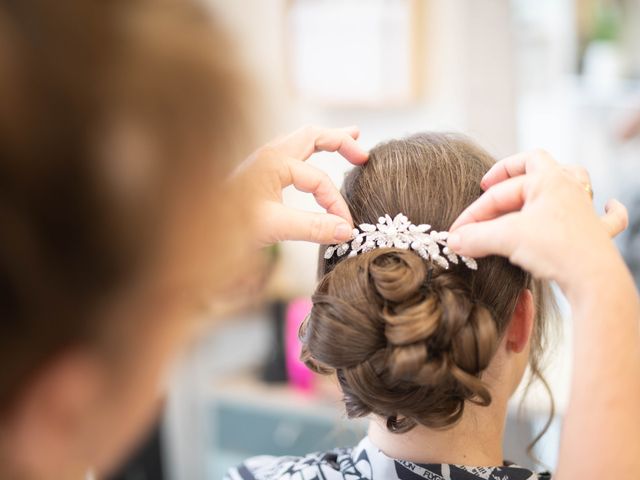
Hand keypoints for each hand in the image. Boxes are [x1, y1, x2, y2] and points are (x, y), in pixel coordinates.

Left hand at [239, 126, 367, 245]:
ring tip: (350, 136)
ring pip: (302, 141)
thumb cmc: (227, 225)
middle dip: (340, 142)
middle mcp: (270, 155)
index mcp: (274, 161)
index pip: (319, 179)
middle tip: (363, 155)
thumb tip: (346, 231)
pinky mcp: (260, 174)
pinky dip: (311, 152)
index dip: (336, 203)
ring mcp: (264, 162)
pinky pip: (293, 154)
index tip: (345, 228)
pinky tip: (315, 157)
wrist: (195, 230)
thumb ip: (312, 228)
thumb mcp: (274, 226)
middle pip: (313, 136)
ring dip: (326, 141)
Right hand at [448, 150, 627, 289]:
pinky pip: (610, 216)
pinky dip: (608, 210)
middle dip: (508, 176)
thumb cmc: (555, 249)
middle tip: (487, 187)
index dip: (474, 212)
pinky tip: (607, 205)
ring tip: (538, 185)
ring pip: (574, 179)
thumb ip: (476, 237)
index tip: (458, 232)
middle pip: (535, 166)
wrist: (593, 279)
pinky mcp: (597, 234)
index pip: (499, 192)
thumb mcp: (506, 239)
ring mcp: (585, 210)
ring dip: (554, 179)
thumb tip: (453, 241)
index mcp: (547, 180)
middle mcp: (568, 188)